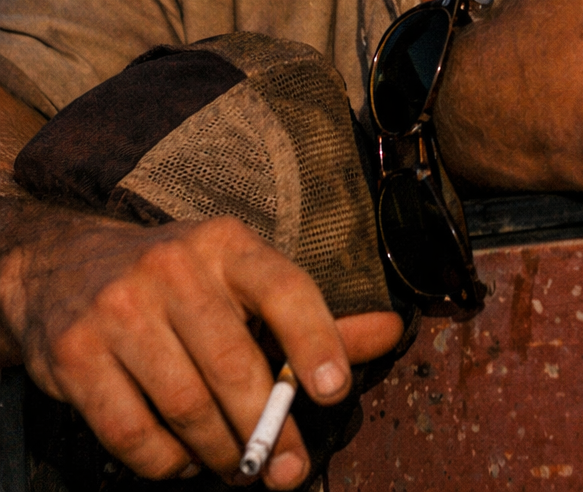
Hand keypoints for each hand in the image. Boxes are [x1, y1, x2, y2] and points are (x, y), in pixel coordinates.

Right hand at [1, 205, 403, 487]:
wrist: (60, 268)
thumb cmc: (174, 281)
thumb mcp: (239, 279)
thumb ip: (309, 314)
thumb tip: (392, 332)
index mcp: (225, 244)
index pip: (283, 287)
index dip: (315, 339)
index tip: (335, 392)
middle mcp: (173, 267)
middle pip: (234, 364)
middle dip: (268, 429)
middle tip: (286, 468)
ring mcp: (119, 308)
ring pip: (186, 407)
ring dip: (219, 452)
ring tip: (233, 465)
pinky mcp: (74, 353)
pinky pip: (132, 433)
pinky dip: (165, 462)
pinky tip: (179, 457)